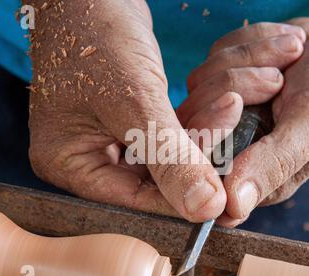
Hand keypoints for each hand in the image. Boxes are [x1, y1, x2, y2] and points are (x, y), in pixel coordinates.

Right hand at [27, 0, 229, 220]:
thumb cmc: (94, 34)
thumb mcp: (132, 98)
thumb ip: (169, 157)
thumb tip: (205, 208)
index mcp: (70, 164)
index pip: (134, 199)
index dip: (182, 197)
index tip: (226, 188)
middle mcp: (89, 158)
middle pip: (155, 179)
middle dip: (200, 154)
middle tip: (236, 129)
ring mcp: (111, 138)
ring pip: (169, 155)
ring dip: (206, 131)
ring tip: (237, 105)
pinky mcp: (133, 120)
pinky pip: (171, 133)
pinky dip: (199, 119)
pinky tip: (227, 102)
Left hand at [177, 22, 306, 225]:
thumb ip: (272, 165)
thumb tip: (232, 208)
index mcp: (255, 176)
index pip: (203, 171)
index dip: (209, 134)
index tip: (236, 103)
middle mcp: (231, 152)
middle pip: (191, 124)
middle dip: (236, 86)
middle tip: (277, 77)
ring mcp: (221, 118)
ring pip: (199, 86)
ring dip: (248, 61)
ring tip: (289, 57)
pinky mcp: (218, 87)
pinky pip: (209, 62)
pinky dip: (245, 47)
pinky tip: (277, 50)